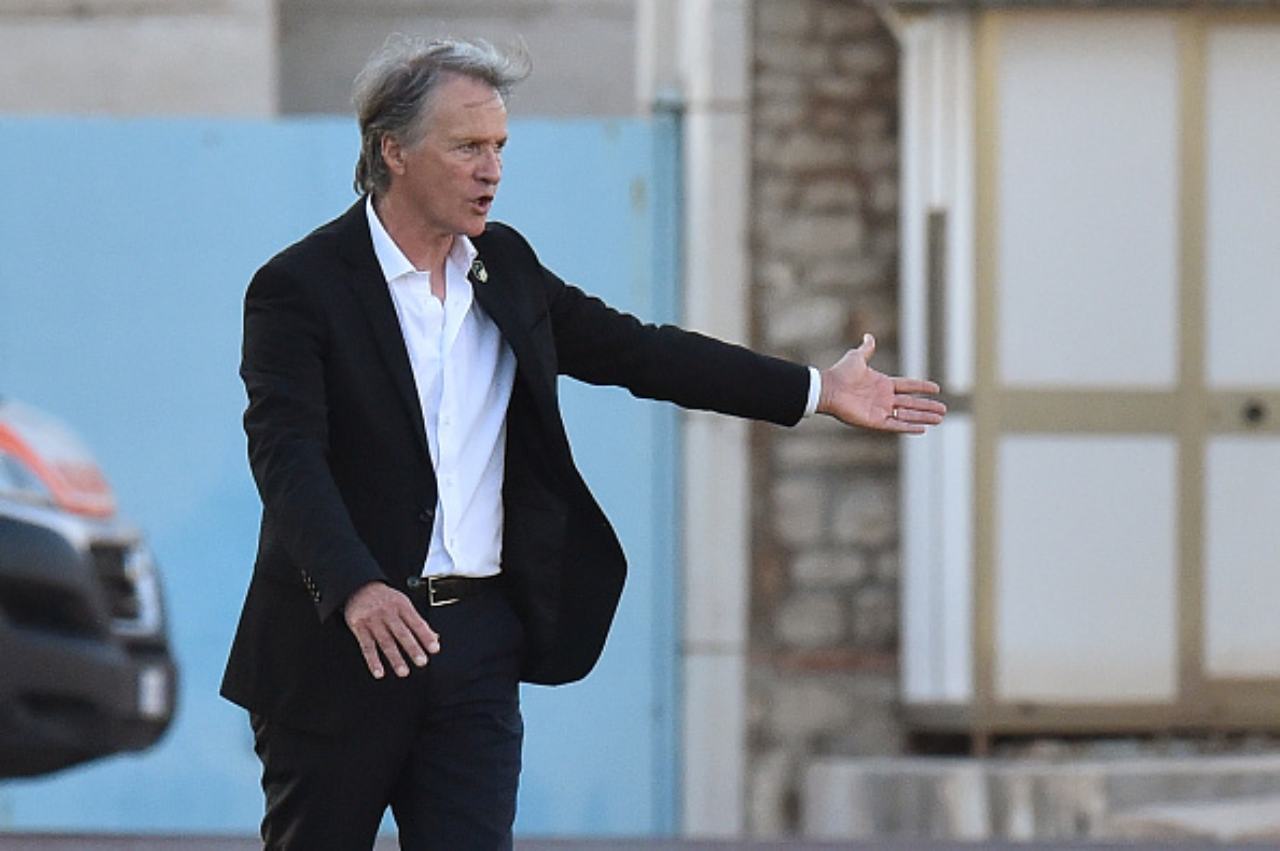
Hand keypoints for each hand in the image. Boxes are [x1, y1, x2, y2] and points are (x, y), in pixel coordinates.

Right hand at [343, 581, 440, 678]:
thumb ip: (417, 621)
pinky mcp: (359, 627)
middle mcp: (388, 613)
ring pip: (385, 641)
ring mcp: (373, 620)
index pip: (417, 622)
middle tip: (421, 661)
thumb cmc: (385, 598)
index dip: (426, 636)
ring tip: (403, 671)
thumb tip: (434, 637)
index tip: (434, 648)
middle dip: (412, 648)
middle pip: (402, 633)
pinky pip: (366, 646)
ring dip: (394, 658)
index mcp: (402, 606)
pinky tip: (379, 671)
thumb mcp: (403, 603)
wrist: (359, 586)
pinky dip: (373, 660)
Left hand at [817, 334, 945, 433]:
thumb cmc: (841, 373)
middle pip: (912, 403)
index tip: (937, 389)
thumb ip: (866, 348)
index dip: (922, 387)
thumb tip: (869, 336)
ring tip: (940, 419)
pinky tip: (922, 428)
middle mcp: (884, 398)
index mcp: (883, 384)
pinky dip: (909, 427)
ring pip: (908, 414)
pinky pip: (896, 425)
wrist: (829, 388)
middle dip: (928, 406)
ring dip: (924, 417)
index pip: (908, 386)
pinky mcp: (875, 421)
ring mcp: (881, 410)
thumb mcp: (857, 357)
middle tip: (944, 410)